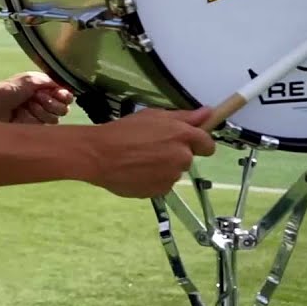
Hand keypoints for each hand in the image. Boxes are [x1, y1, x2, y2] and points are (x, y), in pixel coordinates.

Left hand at [0, 71, 73, 124]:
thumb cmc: (9, 90)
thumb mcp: (30, 79)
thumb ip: (50, 81)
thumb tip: (65, 87)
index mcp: (41, 87)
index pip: (64, 93)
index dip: (65, 94)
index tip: (61, 94)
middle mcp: (42, 101)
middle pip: (64, 107)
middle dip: (53, 102)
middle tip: (39, 98)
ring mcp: (38, 116)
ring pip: (56, 117)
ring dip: (44, 110)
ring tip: (29, 106)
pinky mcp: (33, 128)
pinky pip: (47, 125)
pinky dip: (38, 118)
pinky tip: (26, 113)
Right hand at [85, 107, 217, 198]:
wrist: (99, 155)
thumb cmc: (122, 131)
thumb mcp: (152, 115)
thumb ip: (183, 116)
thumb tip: (207, 114)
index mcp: (183, 135)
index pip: (207, 144)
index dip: (197, 142)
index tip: (186, 141)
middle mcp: (182, 157)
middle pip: (188, 158)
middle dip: (174, 153)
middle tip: (151, 147)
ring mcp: (172, 176)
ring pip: (173, 171)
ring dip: (163, 167)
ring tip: (140, 159)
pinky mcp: (160, 191)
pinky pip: (162, 184)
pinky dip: (153, 179)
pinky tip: (136, 171)